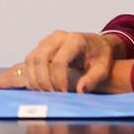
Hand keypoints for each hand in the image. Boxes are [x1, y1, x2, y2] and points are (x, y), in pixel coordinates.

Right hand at [2, 31, 122, 93]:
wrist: (97, 44)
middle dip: (43, 80)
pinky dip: (32, 74)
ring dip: (34, 78)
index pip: (59, 61)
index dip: (58, 80)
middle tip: (51, 95)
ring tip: (45, 93)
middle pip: (40, 58)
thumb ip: (93, 79)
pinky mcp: (41, 46)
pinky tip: (40, 86)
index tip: (64, 93)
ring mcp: (47, 40)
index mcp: (75, 40)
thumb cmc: (100, 56)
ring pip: (31, 59)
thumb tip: (80, 91)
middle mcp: (58, 37)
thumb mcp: (103, 68)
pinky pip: (30, 60)